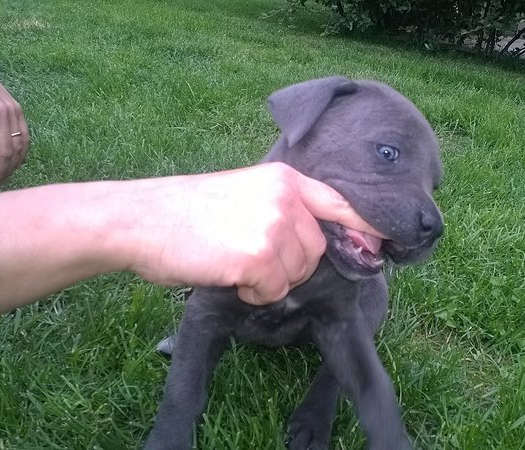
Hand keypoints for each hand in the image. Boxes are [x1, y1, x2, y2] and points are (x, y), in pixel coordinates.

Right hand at [121, 163, 384, 304]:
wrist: (140, 219)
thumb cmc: (185, 211)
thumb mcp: (242, 193)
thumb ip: (281, 208)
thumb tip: (313, 238)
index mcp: (284, 179)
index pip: (339, 204)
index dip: (365, 227)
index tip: (384, 245)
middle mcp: (285, 198)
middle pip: (316, 250)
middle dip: (291, 265)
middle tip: (249, 257)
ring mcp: (273, 226)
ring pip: (296, 274)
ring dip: (269, 280)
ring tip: (232, 261)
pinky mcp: (258, 257)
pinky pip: (273, 291)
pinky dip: (253, 293)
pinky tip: (226, 274)